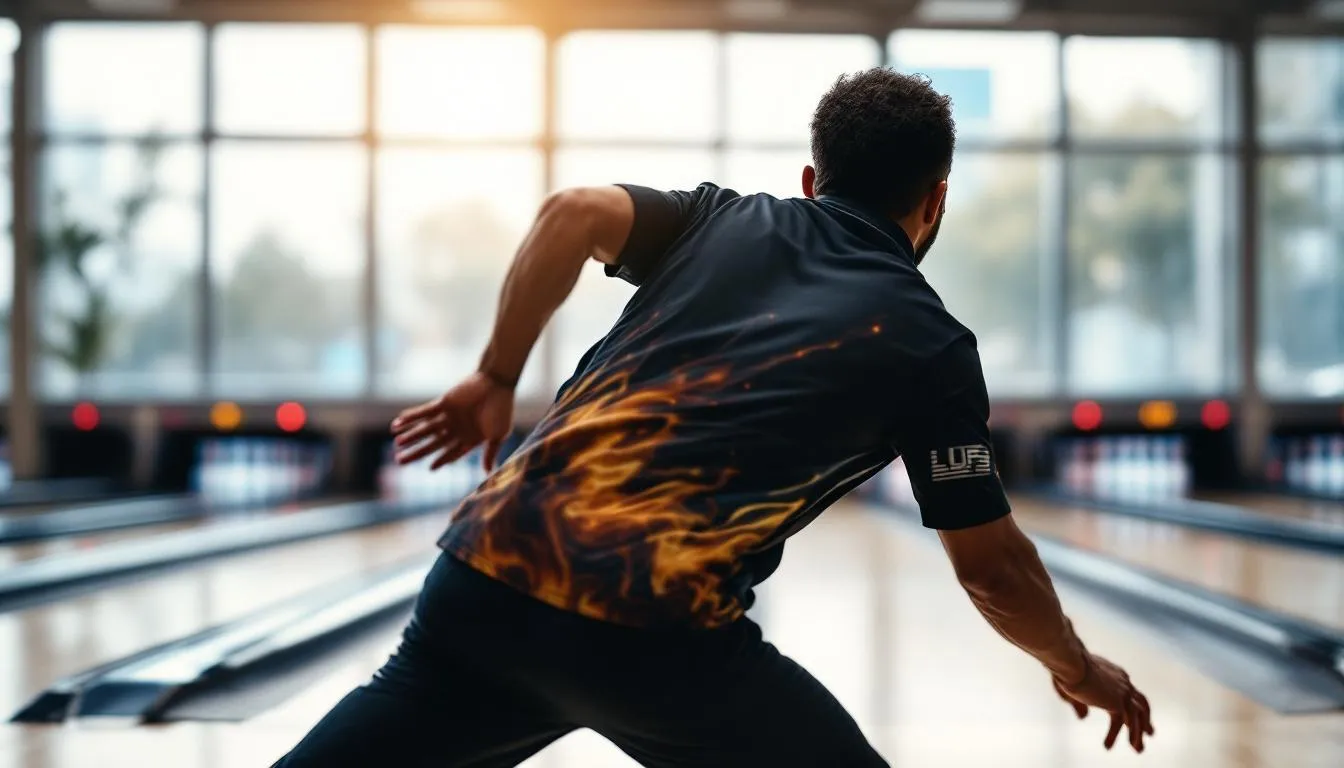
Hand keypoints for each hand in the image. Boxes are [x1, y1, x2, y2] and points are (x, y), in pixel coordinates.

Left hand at [390, 371, 514, 471]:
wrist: (497, 383)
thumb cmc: (502, 409)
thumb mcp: (498, 434)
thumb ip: (490, 452)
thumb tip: (488, 473)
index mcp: (470, 439)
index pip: (451, 453)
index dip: (441, 460)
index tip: (430, 468)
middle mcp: (456, 429)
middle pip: (432, 444)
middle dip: (416, 453)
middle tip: (400, 461)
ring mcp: (448, 416)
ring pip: (425, 429)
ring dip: (411, 436)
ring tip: (397, 443)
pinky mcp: (443, 403)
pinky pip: (424, 412)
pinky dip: (411, 417)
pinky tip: (399, 423)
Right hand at [1053, 654, 1153, 752]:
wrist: (1070, 662)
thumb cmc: (1068, 670)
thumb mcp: (1074, 689)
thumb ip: (1081, 703)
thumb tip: (1083, 717)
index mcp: (1116, 675)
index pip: (1132, 692)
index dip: (1136, 705)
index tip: (1136, 717)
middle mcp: (1124, 682)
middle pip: (1141, 704)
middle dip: (1145, 721)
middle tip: (1150, 734)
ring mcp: (1123, 692)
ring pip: (1136, 717)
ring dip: (1137, 734)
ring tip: (1137, 749)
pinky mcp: (1116, 702)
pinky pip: (1118, 723)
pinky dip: (1113, 735)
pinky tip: (1107, 747)